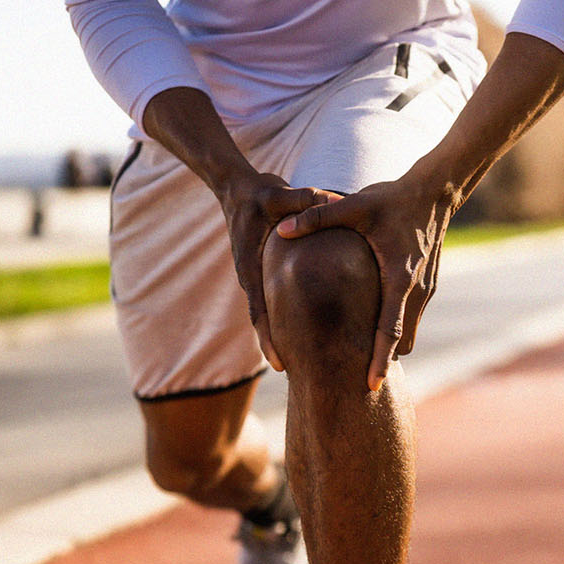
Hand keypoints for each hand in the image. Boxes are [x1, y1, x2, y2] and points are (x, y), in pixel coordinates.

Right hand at [215, 172, 343, 372]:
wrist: (235, 189)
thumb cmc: (258, 194)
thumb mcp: (277, 194)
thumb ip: (302, 199)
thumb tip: (328, 199)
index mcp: (251, 267)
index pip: (259, 311)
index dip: (269, 339)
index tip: (280, 363)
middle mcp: (251, 277)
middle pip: (263, 320)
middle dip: (277, 347)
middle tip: (297, 373)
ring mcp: (255, 275)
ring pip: (267, 312)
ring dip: (279, 335)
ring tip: (301, 359)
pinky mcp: (261, 271)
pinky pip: (271, 299)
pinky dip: (282, 317)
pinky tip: (300, 328)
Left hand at [275, 175, 455, 390]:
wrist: (437, 189)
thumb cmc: (393, 198)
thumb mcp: (353, 206)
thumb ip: (316, 218)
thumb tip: (281, 230)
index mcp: (399, 277)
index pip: (389, 329)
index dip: (379, 359)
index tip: (371, 385)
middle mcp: (417, 288)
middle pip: (401, 339)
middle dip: (382, 362)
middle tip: (360, 387)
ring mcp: (426, 288)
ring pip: (409, 330)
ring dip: (390, 348)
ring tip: (365, 369)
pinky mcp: (427, 283)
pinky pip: (410, 316)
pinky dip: (396, 331)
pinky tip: (376, 340)